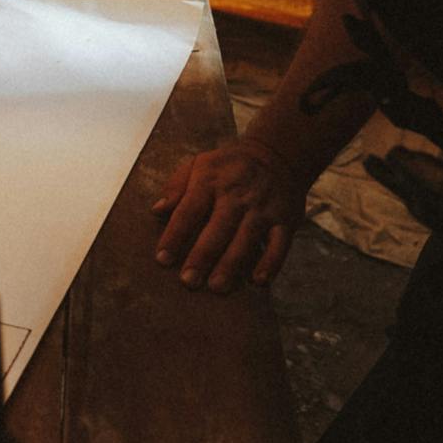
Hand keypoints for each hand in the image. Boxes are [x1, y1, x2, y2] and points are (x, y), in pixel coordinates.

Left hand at [152, 137, 308, 291]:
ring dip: (232, 264)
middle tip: (188, 281)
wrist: (276, 154)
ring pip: (246, 238)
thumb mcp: (198, 164)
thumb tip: (156, 210)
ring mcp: (262, 208)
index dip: (175, 235)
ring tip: (217, 287)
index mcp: (210, 181)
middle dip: (202, 255)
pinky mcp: (285, 220)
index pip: (189, 210)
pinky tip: (258, 281)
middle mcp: (237, 195)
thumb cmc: (227, 166)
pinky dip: (270, 263)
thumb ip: (175, 187)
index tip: (162, 259)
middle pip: (218, 228)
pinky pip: (279, 244)